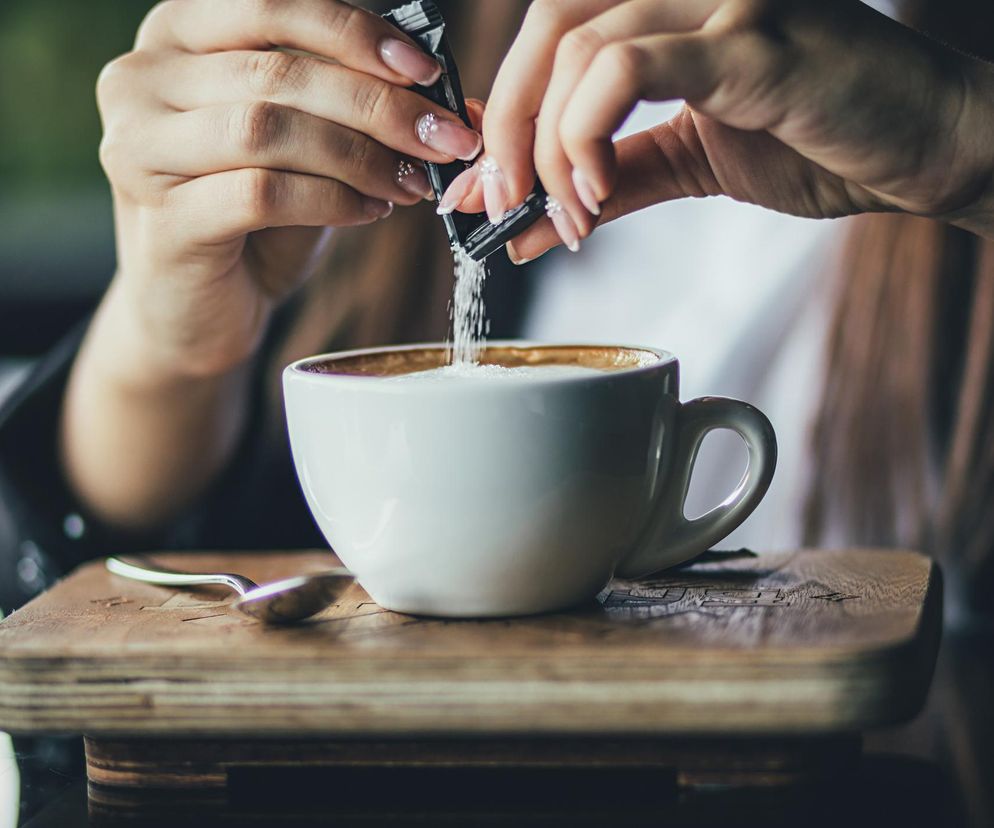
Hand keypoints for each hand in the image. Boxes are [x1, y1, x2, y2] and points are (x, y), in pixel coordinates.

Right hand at [96, 0, 482, 376]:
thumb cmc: (251, 216)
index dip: (356, 34)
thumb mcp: (304, 144)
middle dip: (378, 106)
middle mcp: (142, 80)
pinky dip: (332, 200)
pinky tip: (371, 212)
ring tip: (411, 183)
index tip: (426, 72)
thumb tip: (445, 98)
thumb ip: (350, 106)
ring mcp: (140, 150)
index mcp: (177, 35)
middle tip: (442, 138)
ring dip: (359, 155)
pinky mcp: (163, 221)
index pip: (272, 6)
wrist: (194, 307)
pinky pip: (263, 193)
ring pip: (268, 128)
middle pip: (278, 73)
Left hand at [443, 0, 993, 260]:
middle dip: (506, 127)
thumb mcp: (686, 163)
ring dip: (549, 150)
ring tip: (568, 215)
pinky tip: (593, 197)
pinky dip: (587, 138)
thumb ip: (604, 183)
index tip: (485, 183)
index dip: (501, 106)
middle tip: (500, 203)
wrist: (920, 149)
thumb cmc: (817, 140)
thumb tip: (521, 226)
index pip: (550, 30)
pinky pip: (628, 70)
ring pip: (578, 50)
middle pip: (547, 27)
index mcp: (665, 3)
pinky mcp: (749, 38)